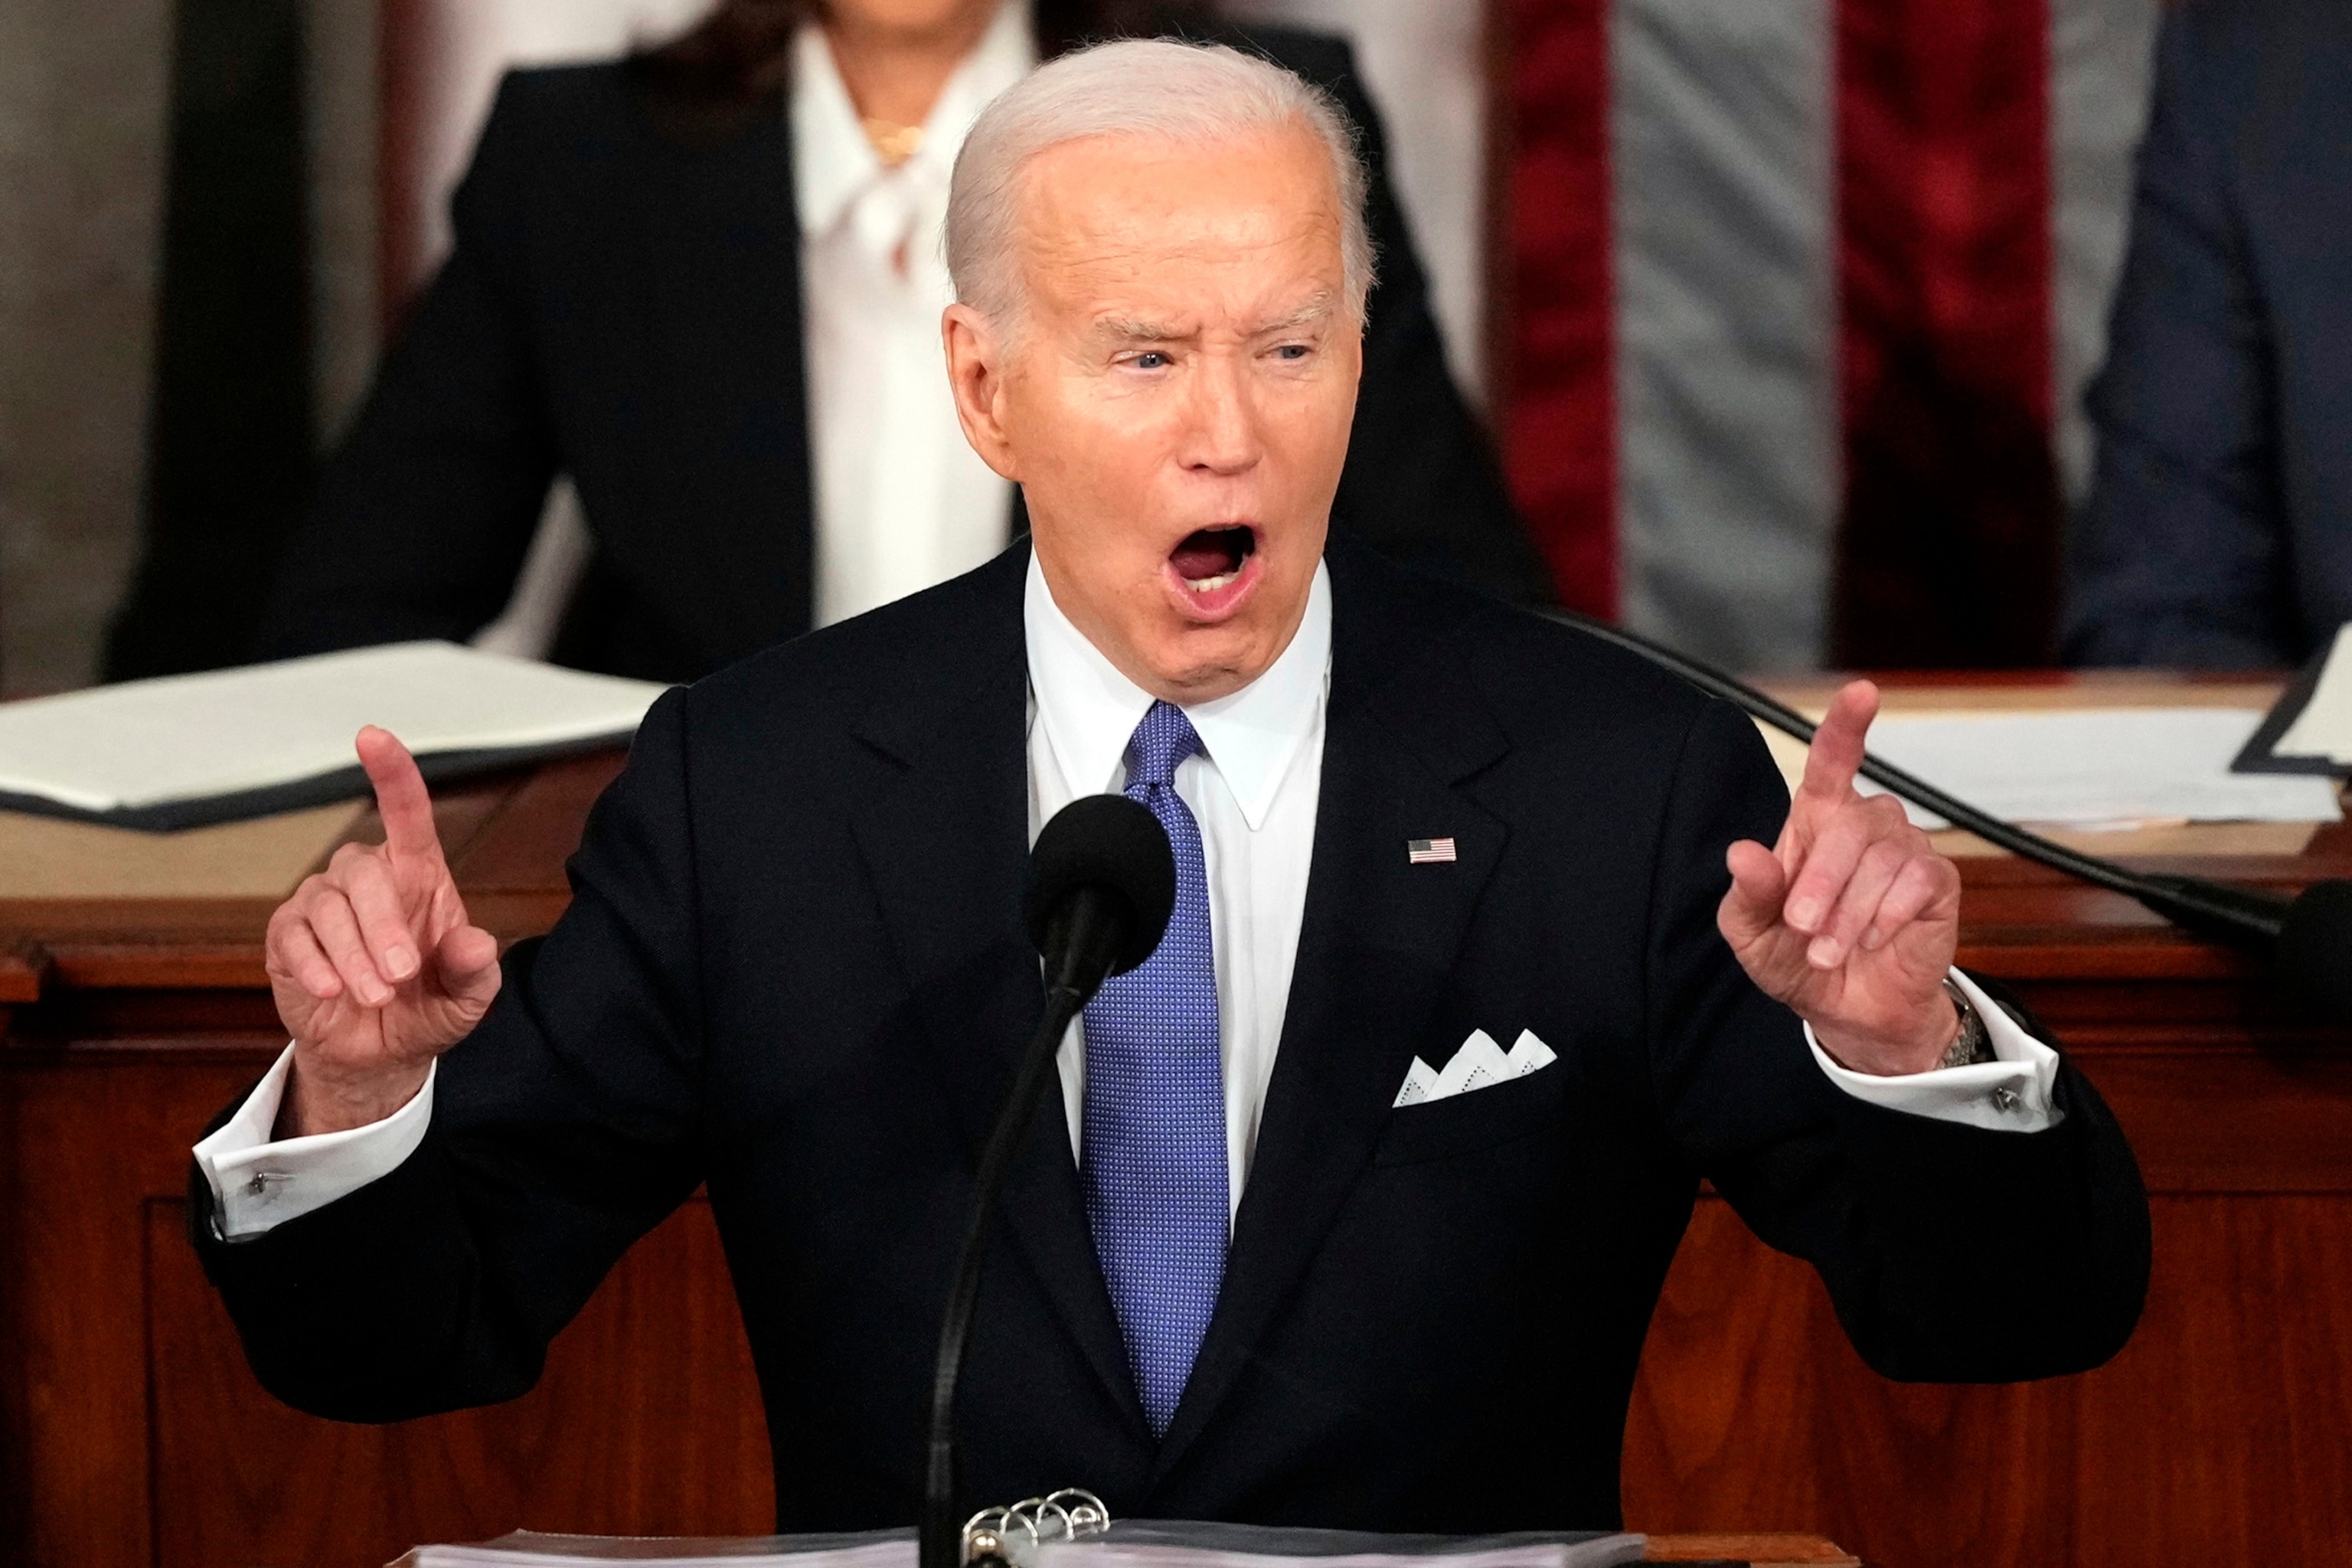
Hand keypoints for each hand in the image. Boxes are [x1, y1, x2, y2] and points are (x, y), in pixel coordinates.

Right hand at [264, 727, 501, 1135]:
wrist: (381, 1052)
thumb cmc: (428, 1007)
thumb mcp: (468, 998)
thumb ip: (476, 971)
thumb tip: (478, 943)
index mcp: (417, 876)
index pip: (406, 813)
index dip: (391, 772)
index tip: (372, 736)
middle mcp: (367, 878)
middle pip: (364, 872)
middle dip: (383, 927)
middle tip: (402, 976)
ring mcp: (323, 904)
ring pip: (328, 908)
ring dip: (354, 957)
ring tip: (376, 997)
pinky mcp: (288, 936)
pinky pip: (293, 937)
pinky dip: (316, 967)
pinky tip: (334, 992)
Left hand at [1718, 681, 1962, 1074]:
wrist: (1847, 1010)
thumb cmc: (1796, 959)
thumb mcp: (1752, 933)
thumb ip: (1748, 894)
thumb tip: (1742, 853)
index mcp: (1816, 822)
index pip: (1833, 761)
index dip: (1846, 726)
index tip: (1862, 692)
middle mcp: (1864, 825)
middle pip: (1850, 824)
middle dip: (1821, 881)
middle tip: (1802, 927)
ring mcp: (1906, 850)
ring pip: (1882, 858)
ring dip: (1849, 912)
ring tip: (1828, 950)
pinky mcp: (1937, 884)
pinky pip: (1917, 882)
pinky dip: (1886, 917)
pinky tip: (1873, 941)